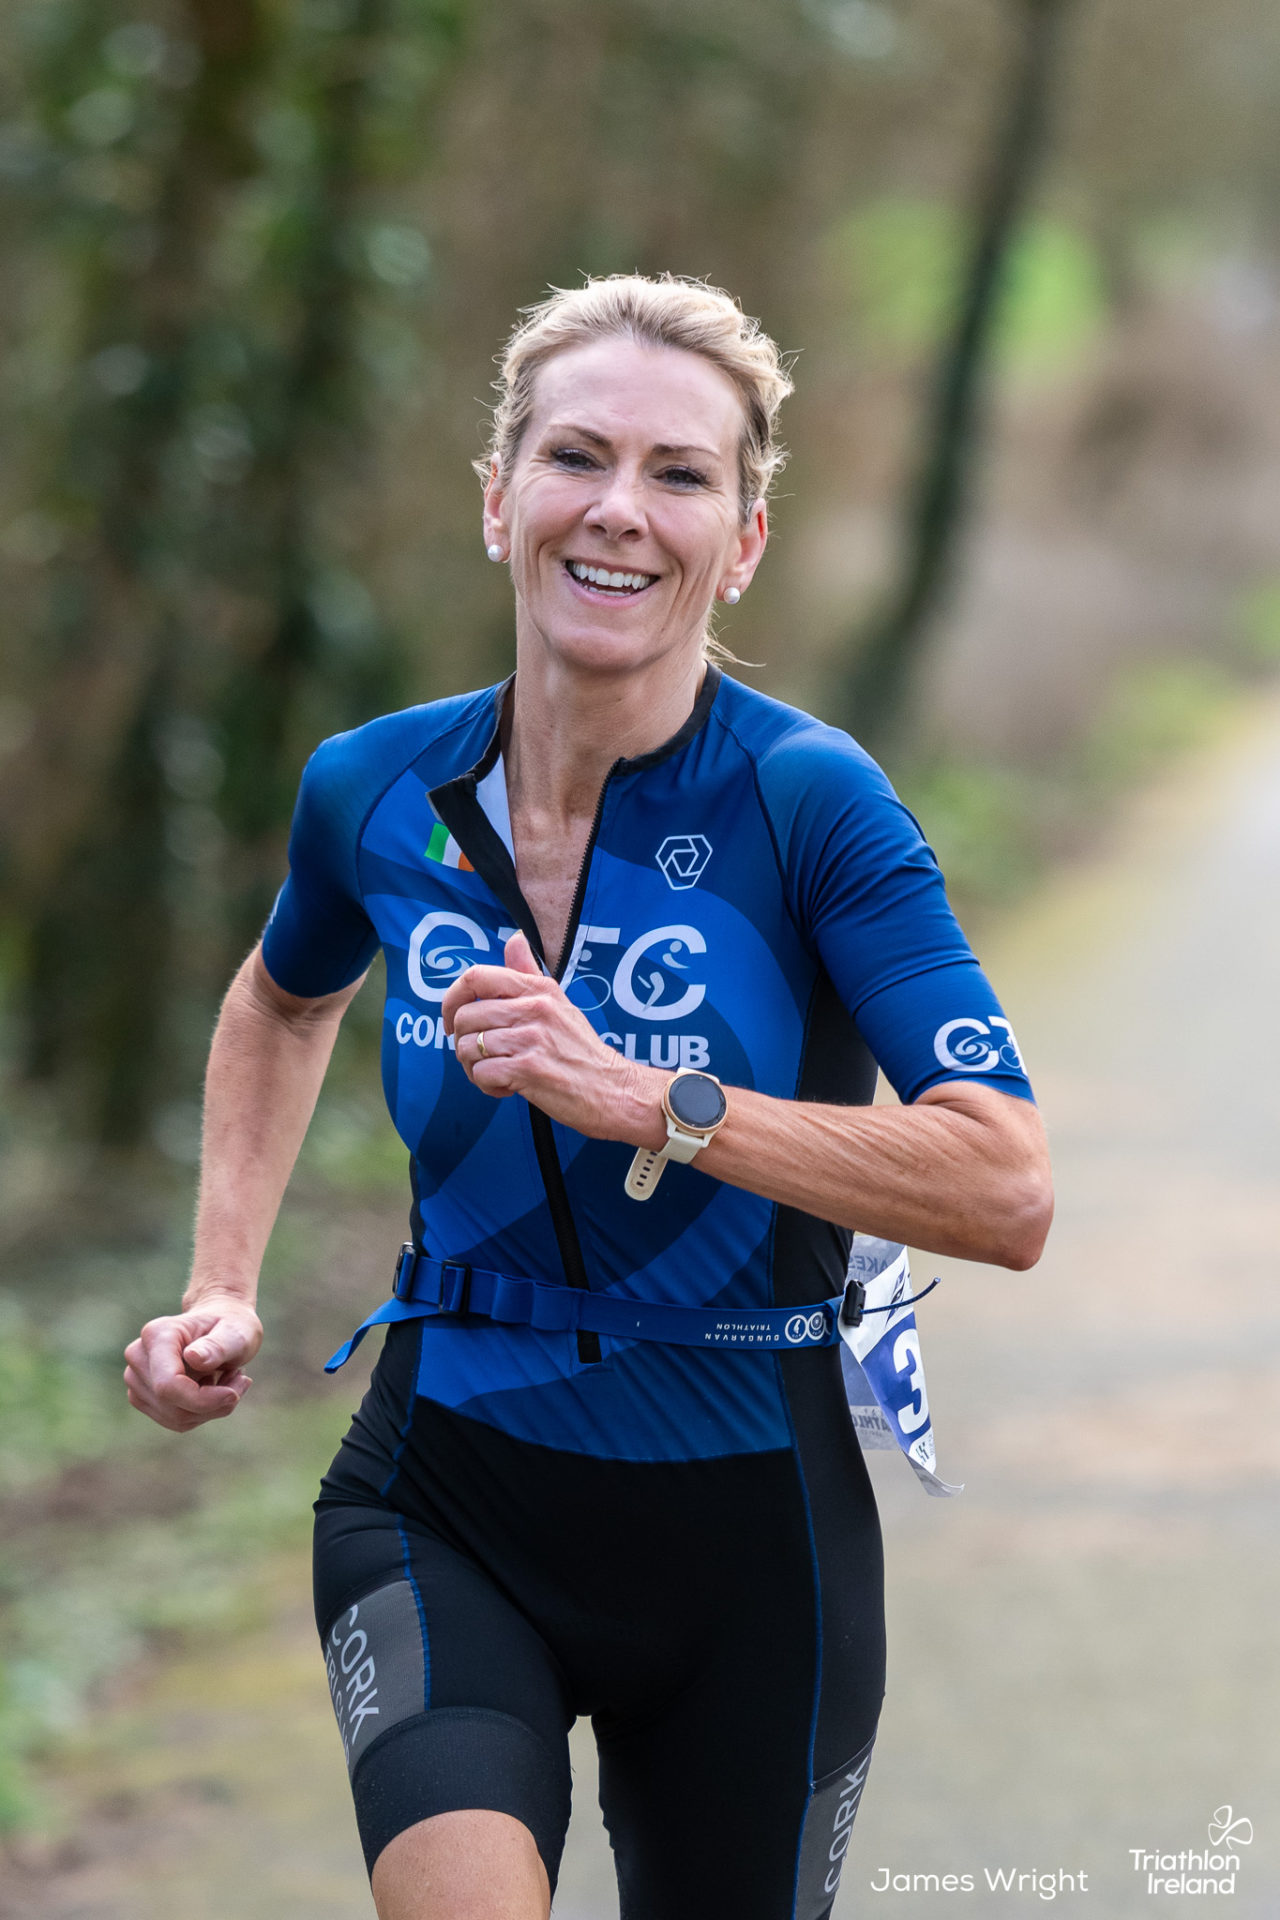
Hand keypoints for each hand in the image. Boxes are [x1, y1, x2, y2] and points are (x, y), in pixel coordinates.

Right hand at [123, 1293, 262, 1431]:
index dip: (202, 1399)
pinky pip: (175, 1421)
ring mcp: (136, 1378)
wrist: (220, 1328)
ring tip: (229, 1380)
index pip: (168, 1384)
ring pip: (175, 1418)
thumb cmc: (230, 1327)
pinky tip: (214, 1389)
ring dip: (210, 1409)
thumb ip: (217, 1346)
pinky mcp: (142, 1397)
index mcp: (157, 1334)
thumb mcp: (236, 1333)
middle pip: (172, 1404)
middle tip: (240, 1380)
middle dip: (212, 1403)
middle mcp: (138, 1356)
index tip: (233, 1395)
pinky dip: (201, 1413)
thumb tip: (193, 1357)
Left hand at [442, 931, 664, 1145]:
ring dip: (474, 1068)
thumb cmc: (582, 1051)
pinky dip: (487, 1085)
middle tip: (481, 1057)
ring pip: (468, 1048)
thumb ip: (529, 973)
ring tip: (497, 1073)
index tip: (453, 1020)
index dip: (451, 999)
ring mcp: (530, 1039)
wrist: (614, 1090)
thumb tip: (514, 940)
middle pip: (466, 1017)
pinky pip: (481, 1074)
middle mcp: (534, 1008)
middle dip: (462, 1042)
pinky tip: (507, 1087)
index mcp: (538, 989)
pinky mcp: (528, 1070)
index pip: (477, 976)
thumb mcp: (560, 1003)